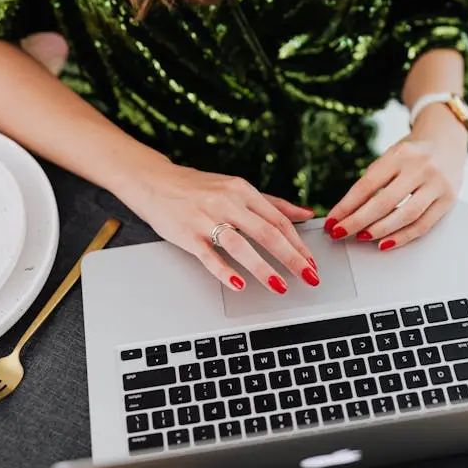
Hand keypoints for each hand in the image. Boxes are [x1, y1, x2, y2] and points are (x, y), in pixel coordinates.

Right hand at [121, 163, 319, 293]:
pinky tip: (240, 285)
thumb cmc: (199, 188)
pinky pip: (209, 255)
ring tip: (280, 286)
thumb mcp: (237, 189)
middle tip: (309, 277)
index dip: (299, 243)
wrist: (155, 181)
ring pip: (241, 245)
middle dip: (292, 258)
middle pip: (267, 233)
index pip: (279, 220)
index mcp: (243, 191)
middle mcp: (227, 202)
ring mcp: (206, 218)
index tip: (312, 262)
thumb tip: (306, 214)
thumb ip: (273, 203)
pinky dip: (225, 271)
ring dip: (263, 268)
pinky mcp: (187, 234)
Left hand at [324, 104, 467, 250]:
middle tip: (340, 233)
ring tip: (361, 238)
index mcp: (400, 154)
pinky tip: (385, 243)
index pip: (367, 184)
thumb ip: (374, 180)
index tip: (331, 221)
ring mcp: (437, 184)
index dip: (346, 206)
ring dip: (380, 230)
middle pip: (384, 202)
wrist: (448, 141)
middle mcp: (420, 167)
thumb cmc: (412, 153)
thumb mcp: (391, 156)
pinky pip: (424, 225)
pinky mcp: (449, 200)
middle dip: (357, 221)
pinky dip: (403, 237)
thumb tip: (347, 212)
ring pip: (405, 215)